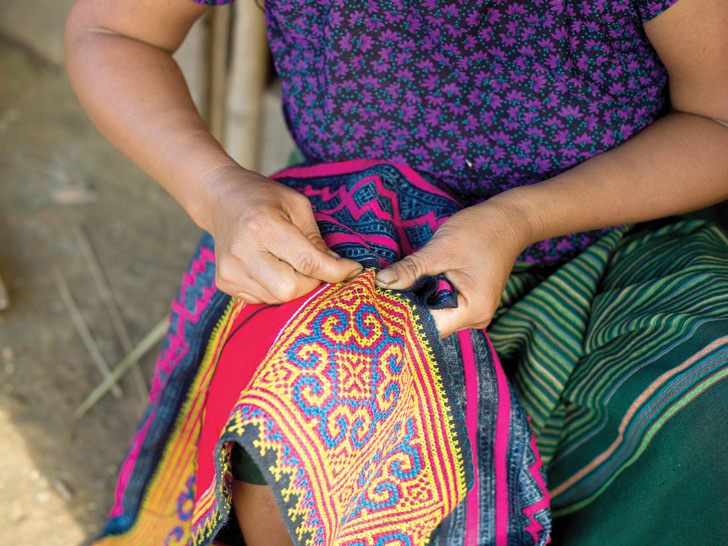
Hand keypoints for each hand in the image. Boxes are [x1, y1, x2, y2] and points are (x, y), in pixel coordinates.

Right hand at [199, 166, 361, 302]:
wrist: (219, 198)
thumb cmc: (264, 198)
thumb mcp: (297, 206)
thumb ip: (317, 240)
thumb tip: (338, 270)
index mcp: (263, 226)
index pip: (307, 262)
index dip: (336, 271)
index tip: (354, 271)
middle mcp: (243, 252)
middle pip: (291, 290)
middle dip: (311, 282)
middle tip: (315, 267)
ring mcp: (230, 271)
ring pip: (278, 298)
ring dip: (294, 286)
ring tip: (289, 262)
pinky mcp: (225, 283)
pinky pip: (263, 299)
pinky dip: (276, 288)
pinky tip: (271, 267)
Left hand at [374, 194, 535, 336]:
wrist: (508, 220)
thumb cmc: (480, 231)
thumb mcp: (440, 249)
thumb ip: (411, 269)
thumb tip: (381, 283)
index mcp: (472, 310)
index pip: (429, 326)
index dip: (402, 318)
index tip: (376, 307)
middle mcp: (475, 318)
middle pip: (430, 324)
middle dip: (405, 311)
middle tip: (374, 299)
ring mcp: (473, 312)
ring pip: (434, 316)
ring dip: (413, 304)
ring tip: (387, 292)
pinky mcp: (468, 303)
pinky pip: (441, 307)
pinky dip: (424, 298)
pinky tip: (406, 287)